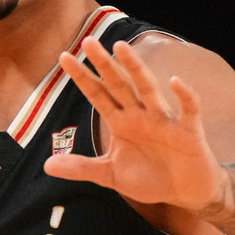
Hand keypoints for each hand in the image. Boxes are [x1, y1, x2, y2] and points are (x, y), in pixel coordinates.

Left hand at [44, 37, 226, 212]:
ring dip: (135, 68)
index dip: (82, 76)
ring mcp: (163, 121)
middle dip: (104, 63)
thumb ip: (81, 167)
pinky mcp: (188, 132)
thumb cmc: (149, 179)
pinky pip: (188, 110)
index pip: (97, 94)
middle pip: (118, 84)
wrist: (185, 193)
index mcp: (120, 122)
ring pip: (148, 89)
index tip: (64, 56)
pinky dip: (185, 96)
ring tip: (121, 47)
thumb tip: (46, 166)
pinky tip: (176, 81)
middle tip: (88, 41)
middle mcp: (139, 115)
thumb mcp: (109, 174)